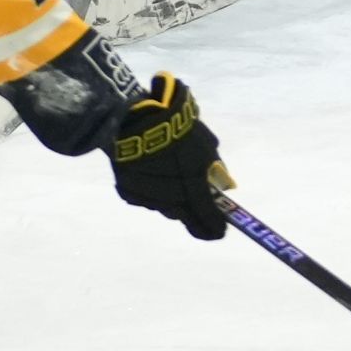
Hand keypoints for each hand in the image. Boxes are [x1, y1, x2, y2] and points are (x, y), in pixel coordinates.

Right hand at [108, 74, 233, 240]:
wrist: (136, 119)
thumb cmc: (177, 131)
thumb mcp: (206, 145)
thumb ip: (215, 169)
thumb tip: (222, 184)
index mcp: (193, 191)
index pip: (207, 220)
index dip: (215, 228)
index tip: (219, 231)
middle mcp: (171, 201)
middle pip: (183, 215)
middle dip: (190, 210)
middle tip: (192, 196)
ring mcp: (147, 198)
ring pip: (162, 205)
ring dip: (168, 197)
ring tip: (166, 176)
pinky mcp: (128, 191)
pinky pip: (143, 196)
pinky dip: (149, 189)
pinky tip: (148, 172)